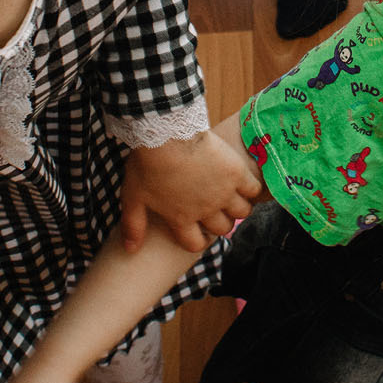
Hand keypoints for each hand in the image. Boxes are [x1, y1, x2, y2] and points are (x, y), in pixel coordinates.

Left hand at [121, 128, 262, 250]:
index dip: (197, 239)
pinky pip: (253, 189)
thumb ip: (133, 225)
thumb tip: (129, 250)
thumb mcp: (133, 196)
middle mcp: (206, 210)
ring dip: (237, 207)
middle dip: (220, 223)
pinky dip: (251, 189)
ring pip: (242, 211)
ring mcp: (224, 192)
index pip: (195, 243)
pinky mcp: (236, 172)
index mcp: (181, 218)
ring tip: (232, 196)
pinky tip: (243, 182)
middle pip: (223, 228)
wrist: (166, 132)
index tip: (197, 230)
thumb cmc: (147, 163)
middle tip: (216, 210)